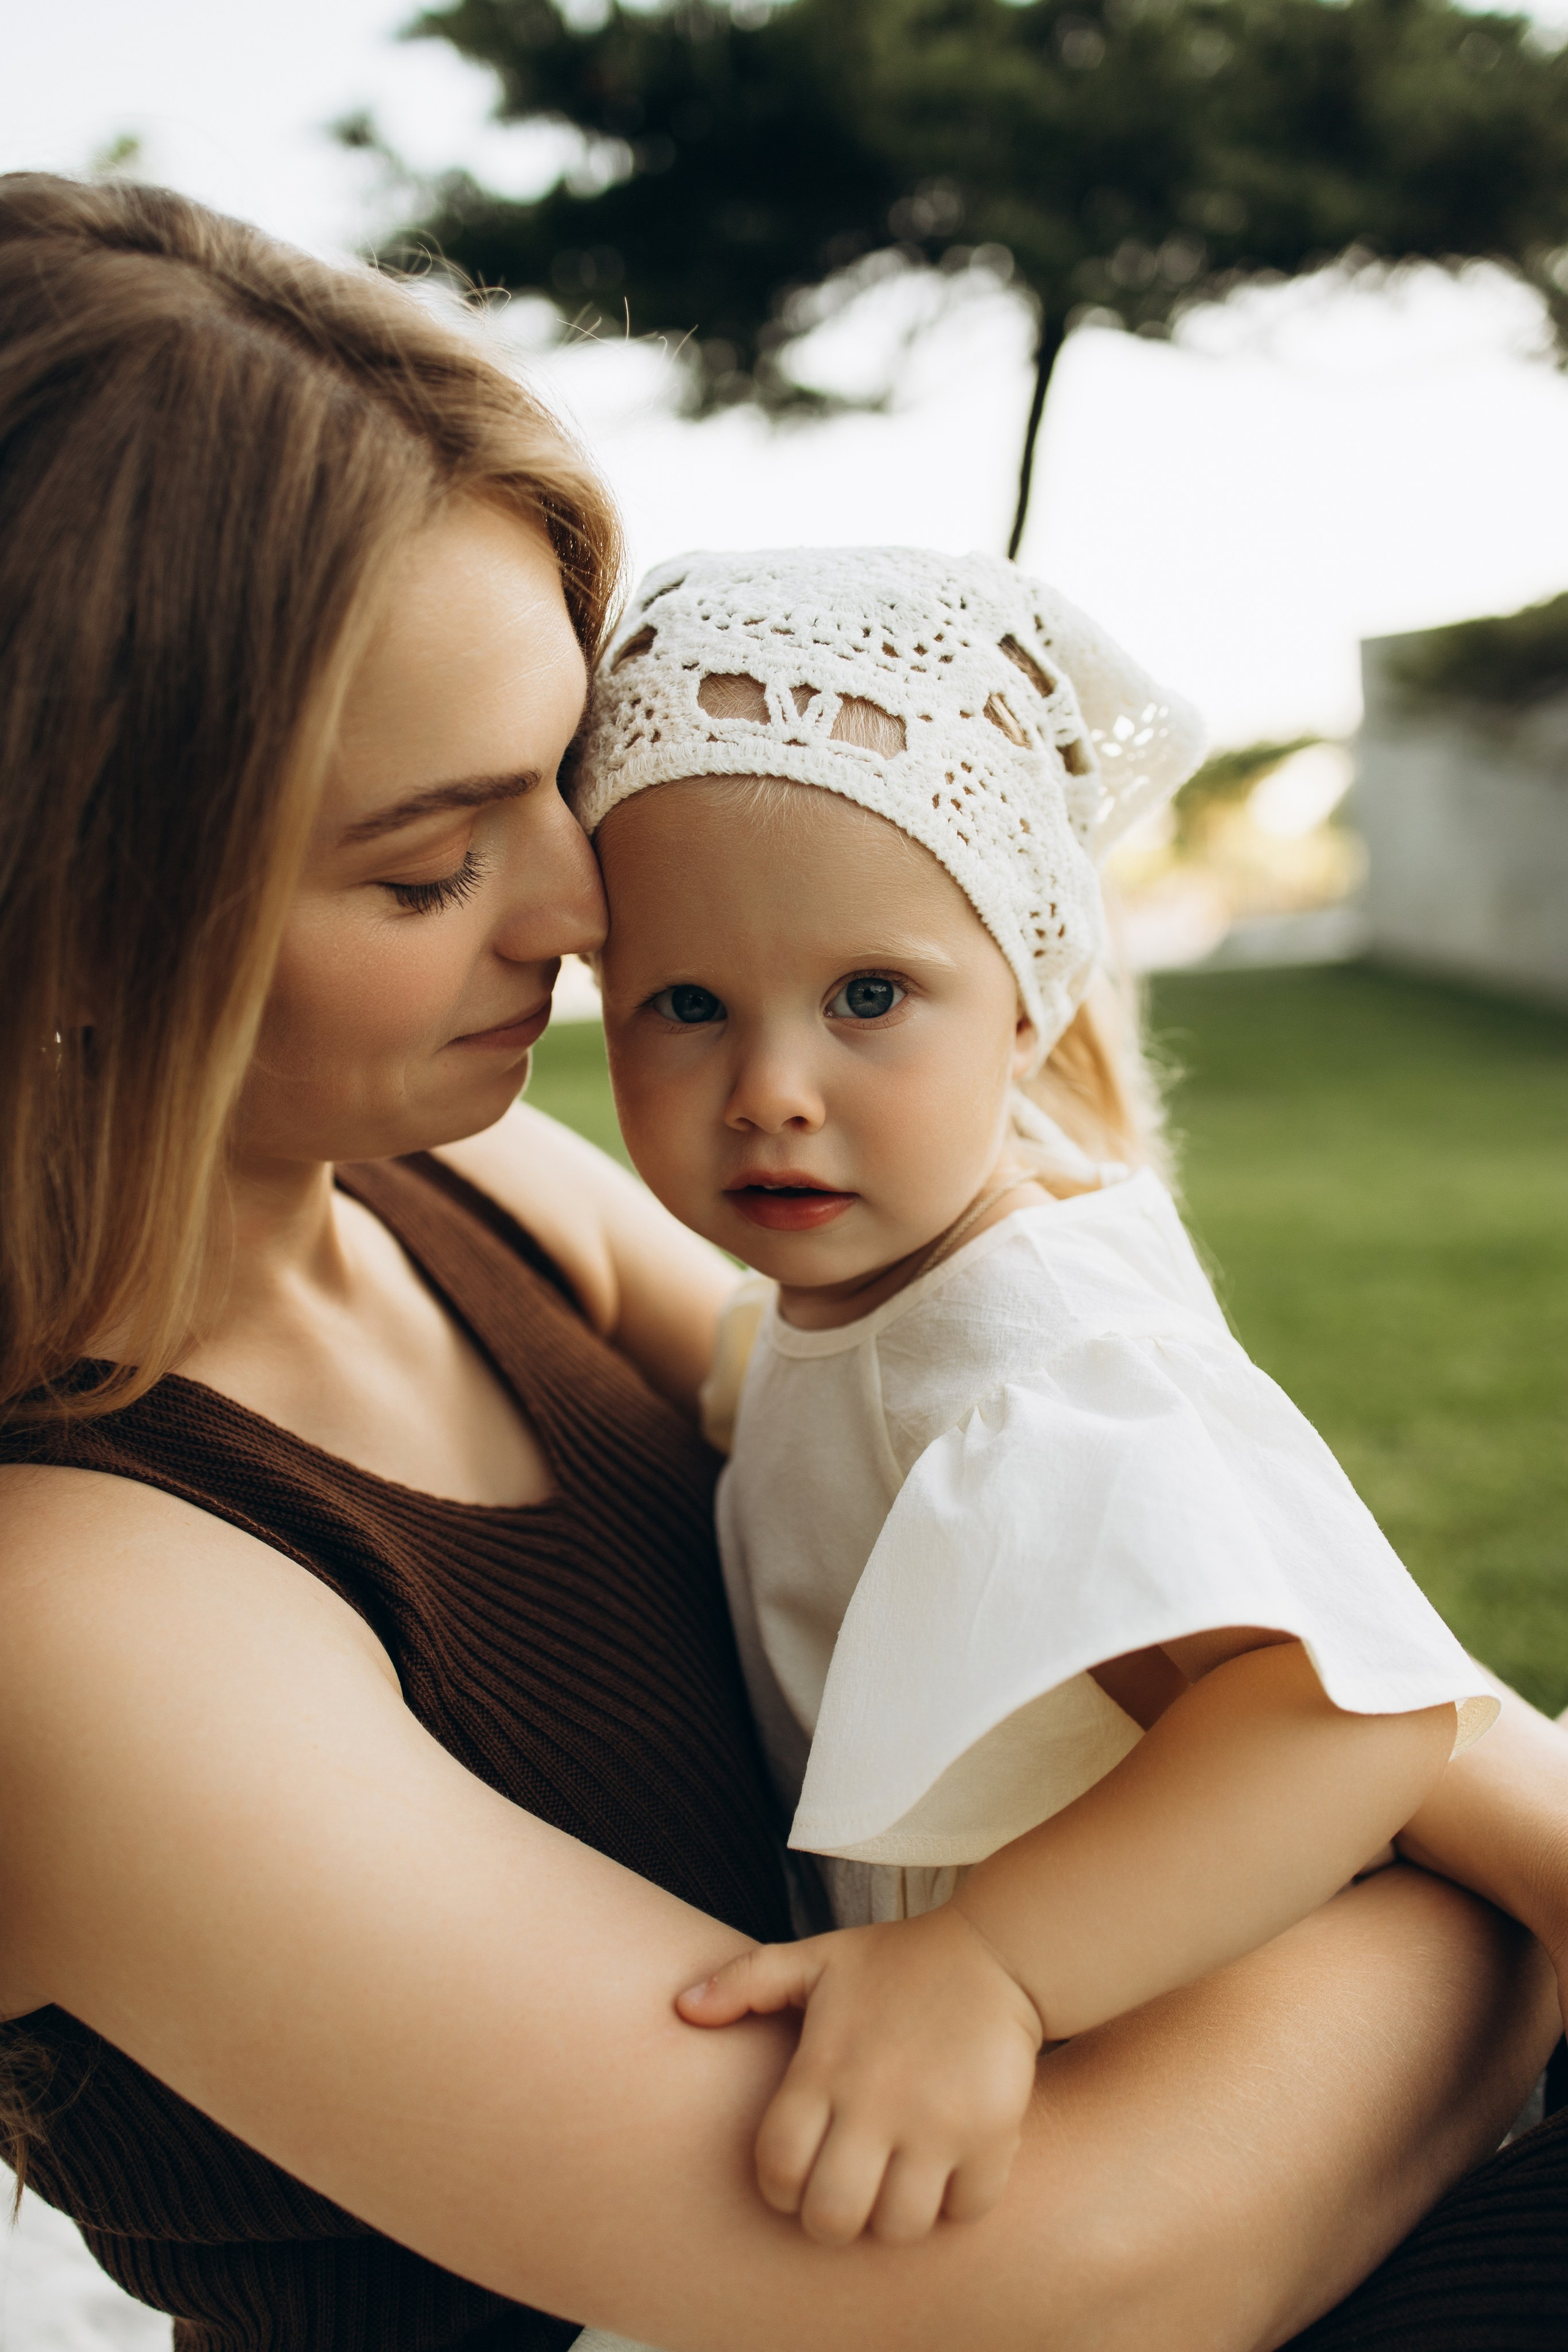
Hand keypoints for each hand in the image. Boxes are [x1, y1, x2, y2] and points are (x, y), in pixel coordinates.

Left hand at [676, 1907, 1043, 2245]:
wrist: (996, 1951)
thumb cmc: (896, 1962)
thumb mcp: (816, 1960)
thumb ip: (746, 1982)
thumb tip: (680, 2007)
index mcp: (823, 2067)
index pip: (778, 2169)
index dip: (780, 2186)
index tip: (798, 2173)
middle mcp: (875, 2102)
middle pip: (832, 2216)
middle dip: (832, 2219)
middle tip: (846, 2193)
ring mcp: (935, 2122)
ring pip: (898, 2226)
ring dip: (895, 2216)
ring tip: (898, 2183)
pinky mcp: (990, 2133)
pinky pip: (966, 2210)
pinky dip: (956, 2203)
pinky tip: (950, 2170)